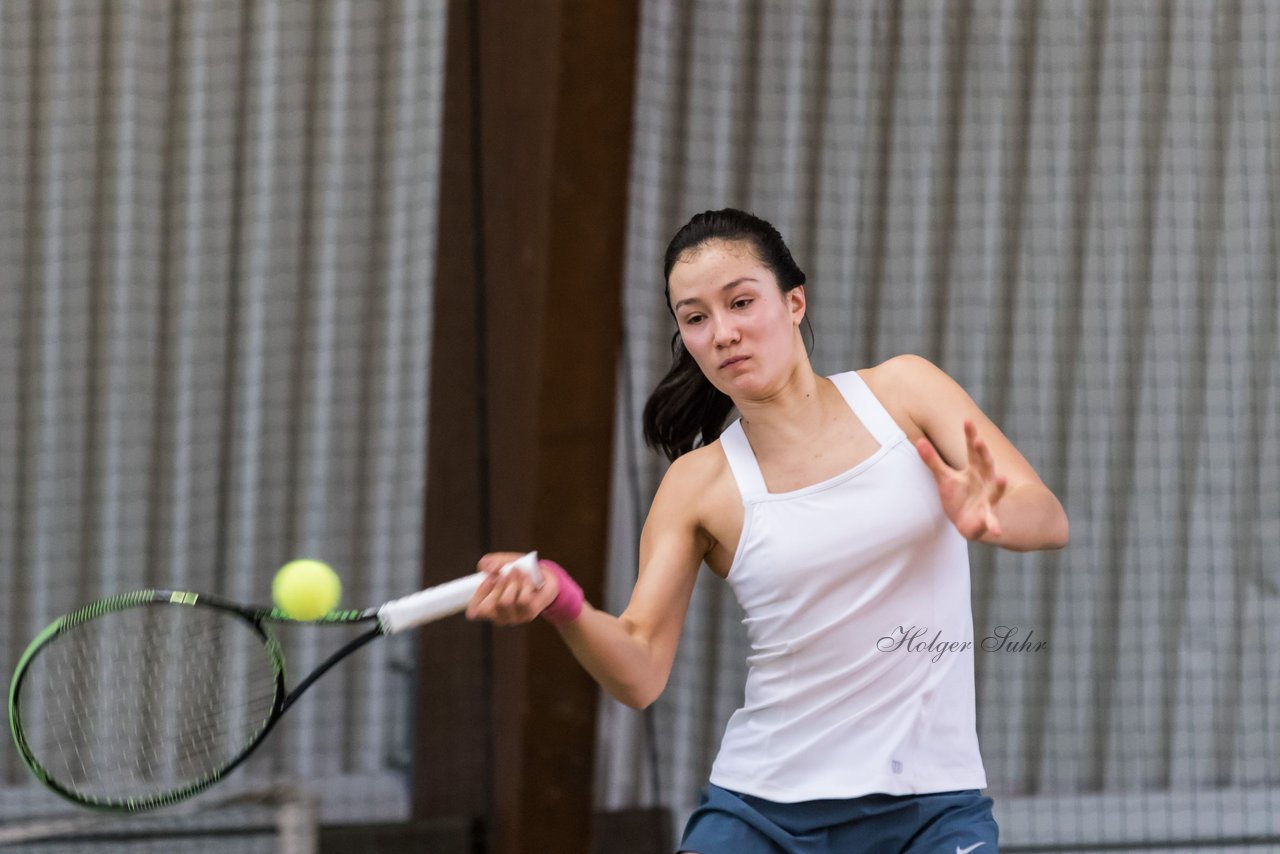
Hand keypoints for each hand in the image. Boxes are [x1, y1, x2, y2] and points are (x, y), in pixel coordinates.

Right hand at [466, 551, 559, 625]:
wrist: (544, 576)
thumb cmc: (518, 571)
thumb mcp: (502, 561)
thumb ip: (491, 562)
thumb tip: (490, 568)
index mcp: (487, 606)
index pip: (474, 612)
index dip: (479, 595)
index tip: (488, 579)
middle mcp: (498, 616)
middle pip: (488, 607)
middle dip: (497, 585)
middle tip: (505, 572)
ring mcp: (513, 617)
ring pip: (505, 602)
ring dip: (511, 582)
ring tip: (517, 571)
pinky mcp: (528, 614)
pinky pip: (522, 600)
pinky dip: (524, 584)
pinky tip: (526, 577)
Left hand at [915, 420, 1008, 541]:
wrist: (967, 521)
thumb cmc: (958, 495)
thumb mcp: (943, 477)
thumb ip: (932, 460)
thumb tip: (920, 441)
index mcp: (974, 470)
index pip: (973, 450)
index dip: (971, 436)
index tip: (968, 421)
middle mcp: (985, 482)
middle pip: (985, 465)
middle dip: (983, 454)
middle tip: (979, 442)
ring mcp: (988, 499)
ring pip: (995, 491)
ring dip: (999, 486)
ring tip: (1002, 479)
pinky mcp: (986, 518)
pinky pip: (992, 521)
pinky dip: (994, 525)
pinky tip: (997, 531)